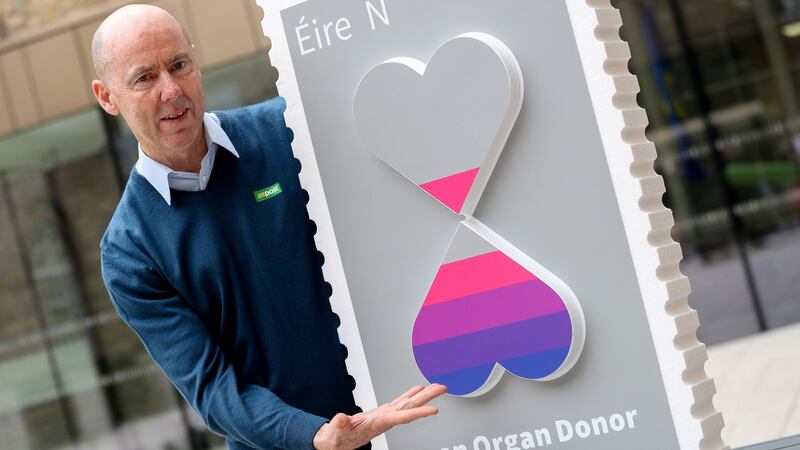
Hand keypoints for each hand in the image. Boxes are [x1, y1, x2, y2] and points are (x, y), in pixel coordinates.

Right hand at [313, 383, 446, 449]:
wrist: (336, 442)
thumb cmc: (337, 439)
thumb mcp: (336, 433)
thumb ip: (339, 425)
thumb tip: (341, 418)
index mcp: (379, 423)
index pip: (403, 417)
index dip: (419, 413)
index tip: (434, 410)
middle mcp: (386, 419)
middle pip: (411, 407)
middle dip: (428, 398)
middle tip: (442, 388)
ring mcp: (385, 415)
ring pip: (408, 403)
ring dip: (423, 395)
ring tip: (436, 386)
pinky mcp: (382, 412)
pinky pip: (399, 402)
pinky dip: (409, 394)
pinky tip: (417, 389)